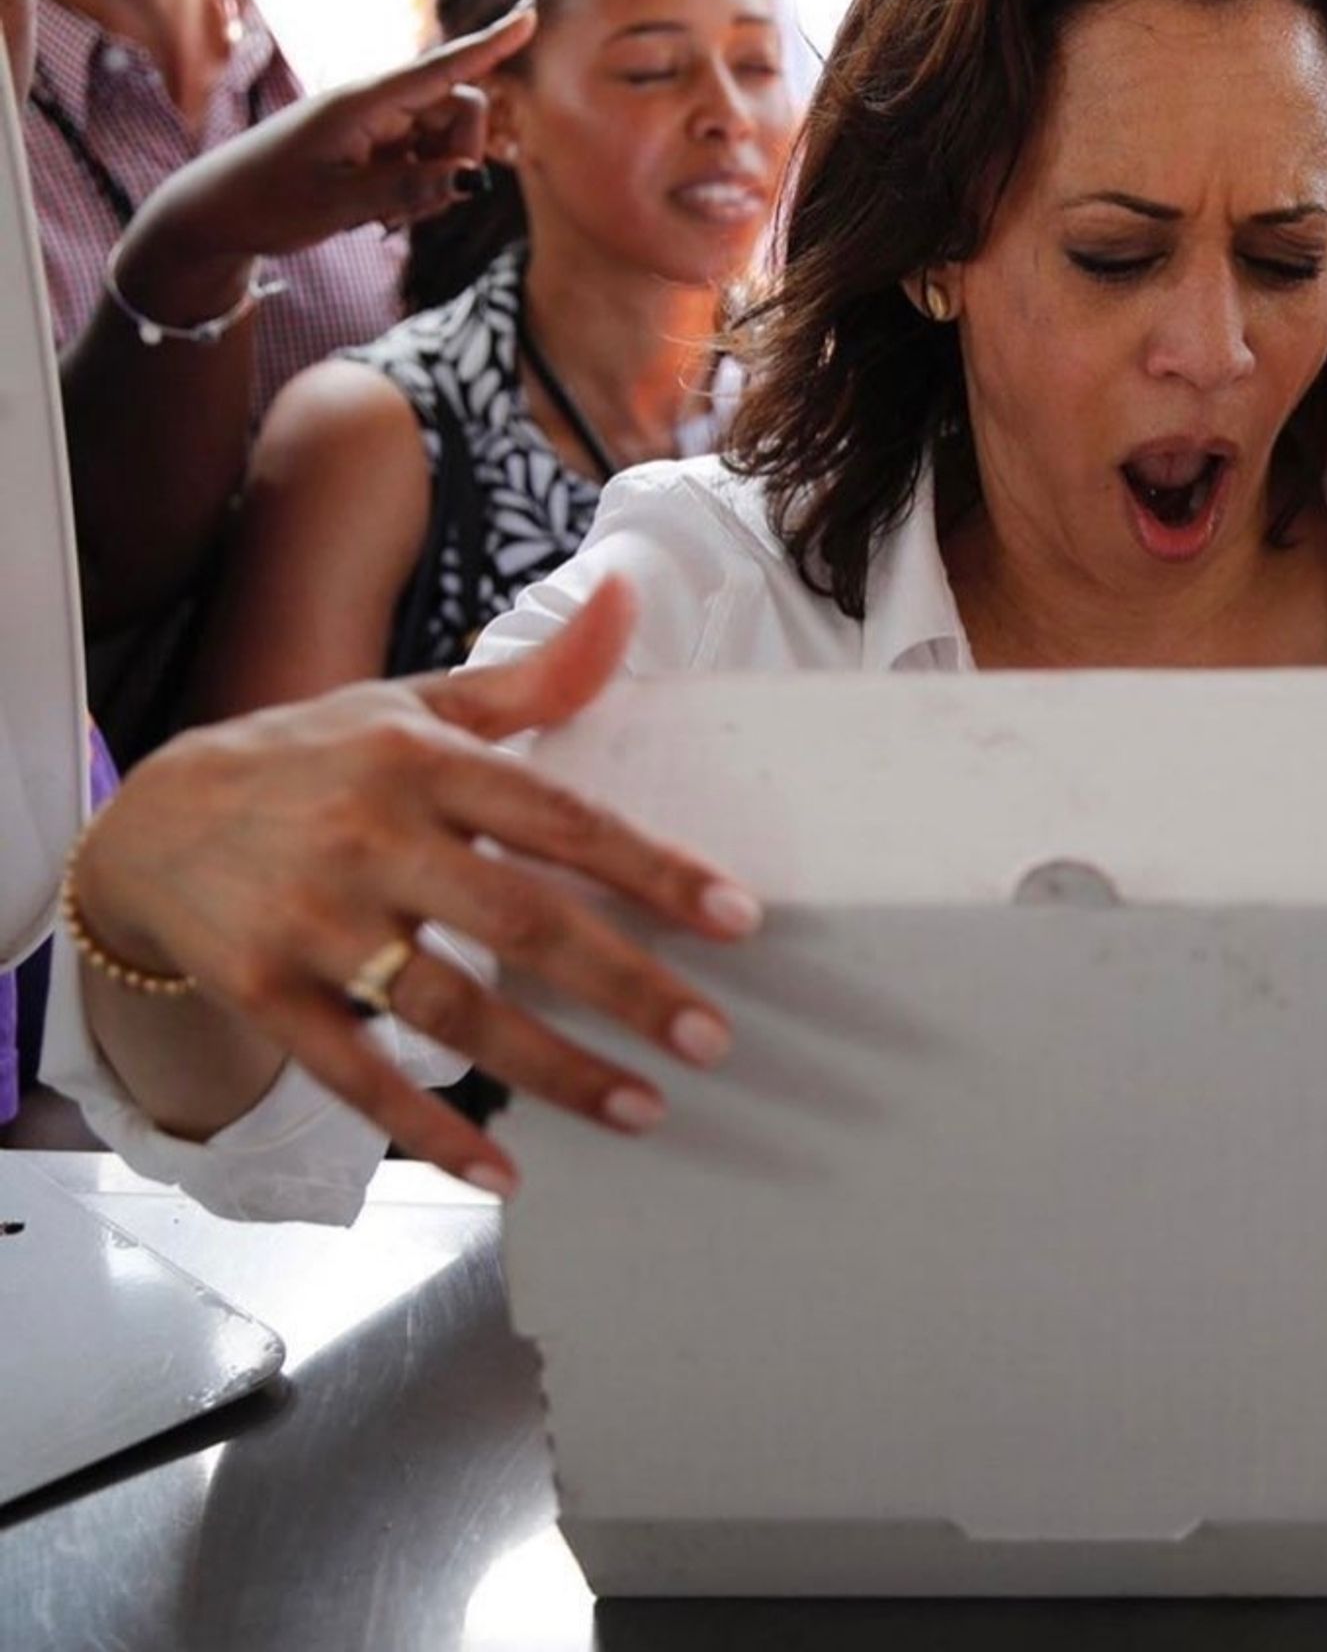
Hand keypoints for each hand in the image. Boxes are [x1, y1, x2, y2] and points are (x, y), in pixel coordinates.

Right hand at [71, 577, 758, 1191]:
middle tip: (710, 1039)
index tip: (735, 917)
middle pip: (518, 922)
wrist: (150, 819)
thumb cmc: (319, 757)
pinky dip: (428, 1130)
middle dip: (623, 986)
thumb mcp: (416, 705)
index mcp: (422, 763)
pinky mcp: (267, 993)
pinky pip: (356, 1076)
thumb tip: (626, 594)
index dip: (649, 867)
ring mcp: (315, 922)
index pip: (557, 817)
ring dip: (550, 1070)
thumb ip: (535, 677)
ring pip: (448, 1010)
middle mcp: (371, 839)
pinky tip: (503, 1173)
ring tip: (644, 1109)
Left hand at [112, 0, 538, 313]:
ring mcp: (377, 127)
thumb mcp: (340, 204)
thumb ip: (410, 190)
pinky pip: (425, 164)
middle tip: (420, 208)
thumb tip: (474, 179)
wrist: (219, 213)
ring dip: (435, 186)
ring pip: (446, 144)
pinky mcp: (375, 149)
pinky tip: (380, 217)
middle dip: (461, 158)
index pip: (440, 68)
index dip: (490, 44)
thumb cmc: (269, 201)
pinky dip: (418, 193)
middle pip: (458, 111)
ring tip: (385, 219)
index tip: (531, 11)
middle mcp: (376, 106)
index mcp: (362, 103)